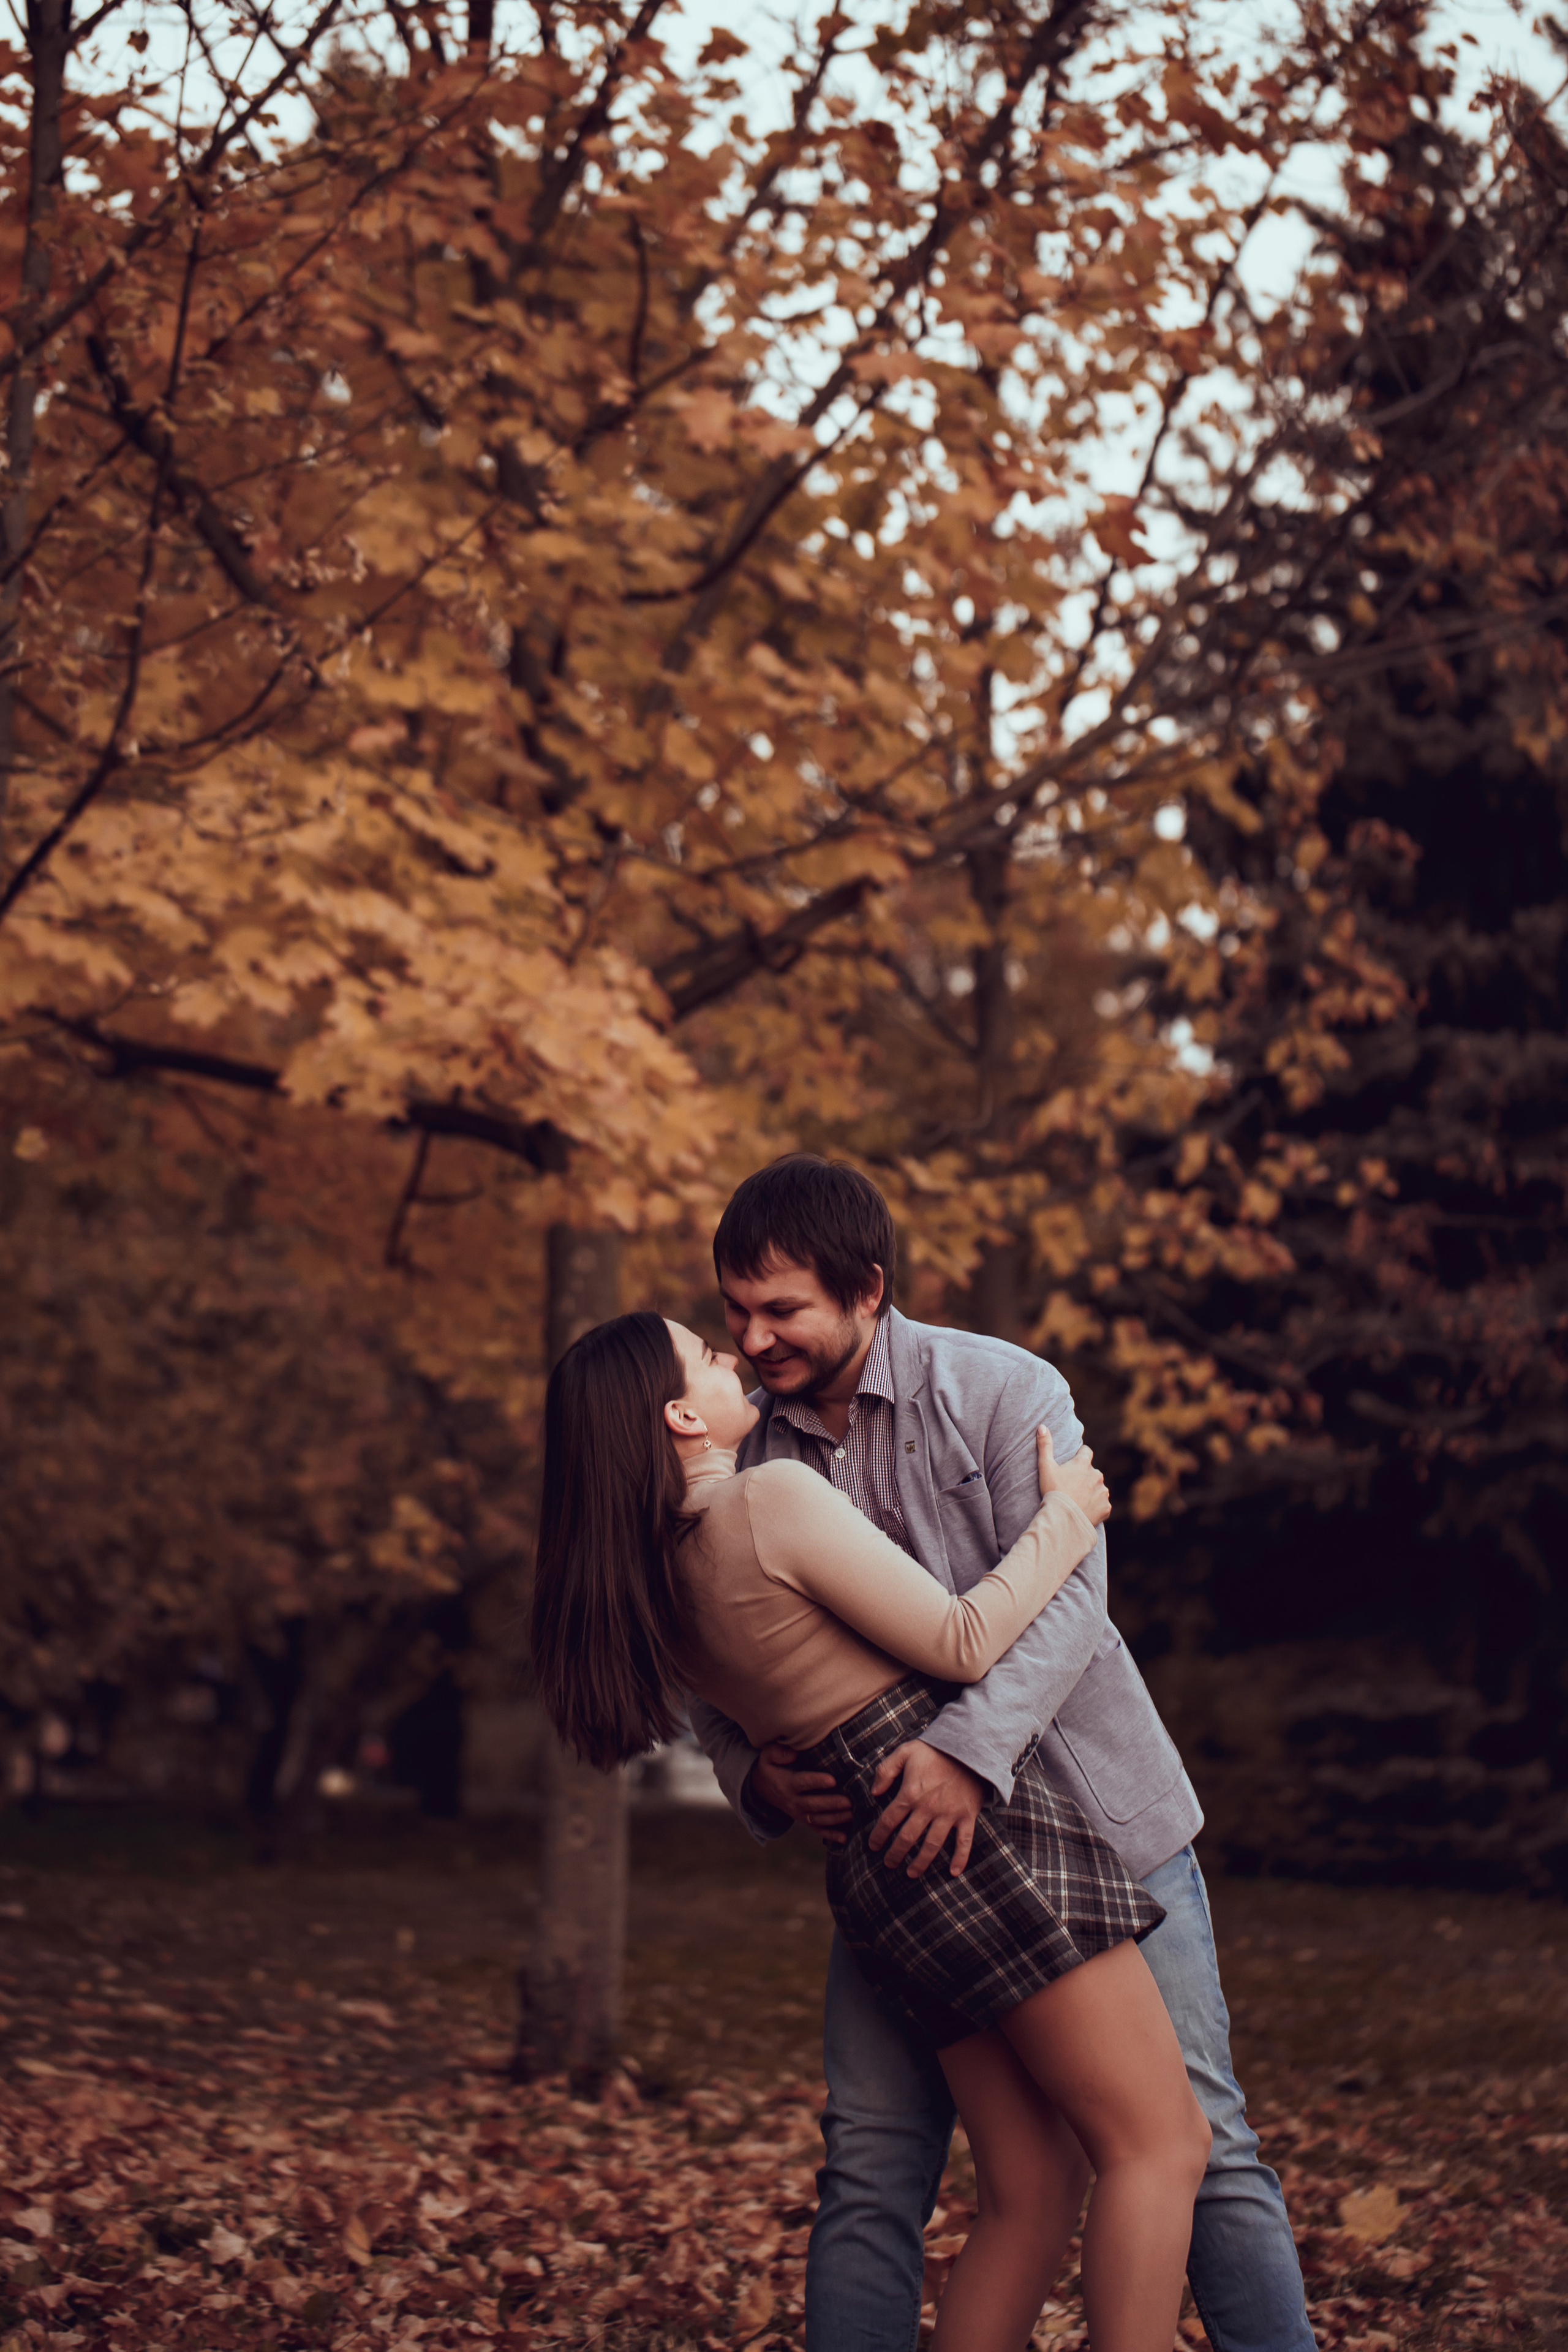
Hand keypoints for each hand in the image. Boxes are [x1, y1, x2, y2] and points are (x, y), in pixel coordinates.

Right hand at [747, 1740, 851, 1844]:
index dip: (817, 1782)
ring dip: (835, 1818)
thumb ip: (778, 1753)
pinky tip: (844, 1838)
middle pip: (813, 1804)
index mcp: (786, 1784)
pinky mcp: (803, 1820)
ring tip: (852, 1814)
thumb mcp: (767, 1756)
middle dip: (832, 1804)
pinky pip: (816, 1829)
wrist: (763, 1788)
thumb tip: (793, 1754)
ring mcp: (798, 1813)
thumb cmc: (771, 1767)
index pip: (802, 1783)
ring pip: (817, 1819)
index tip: (832, 1780)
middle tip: (849, 1802)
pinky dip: (830, 1835)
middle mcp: (793, 1801)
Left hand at [869, 1741, 985, 1877]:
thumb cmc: (935, 1750)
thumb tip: (874, 1792)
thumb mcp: (905, 1751)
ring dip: (921, 1862)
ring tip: (911, 1873)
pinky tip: (953, 1872)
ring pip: (932, 1845)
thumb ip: (886, 1770)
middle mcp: (928, 1808)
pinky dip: (960, 1858)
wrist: (970, 1747)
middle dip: (896, 1853)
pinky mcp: (967, 1816)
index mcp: (911, 1793)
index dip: (879, 1835)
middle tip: (889, 1863)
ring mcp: (949, 1814)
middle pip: (908, 1838)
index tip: (873, 1846)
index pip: (889, 1820)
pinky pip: (964, 1841)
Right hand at [1036, 1425, 1109, 1525]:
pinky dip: (1097, 1507)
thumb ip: (1045, 1446)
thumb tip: (1042, 1426)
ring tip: (1078, 1501)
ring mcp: (1103, 1491)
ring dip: (1092, 1492)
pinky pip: (1103, 1505)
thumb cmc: (1053, 1491)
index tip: (1073, 1465)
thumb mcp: (1045, 1467)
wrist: (1063, 1518)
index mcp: (1083, 1464)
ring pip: (1099, 1488)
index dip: (1080, 1456)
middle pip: (1093, 1472)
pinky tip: (1085, 1511)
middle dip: (1086, 1477)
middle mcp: (1097, 1475)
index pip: (1086, 1451)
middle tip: (1072, 1487)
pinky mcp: (1106, 1507)